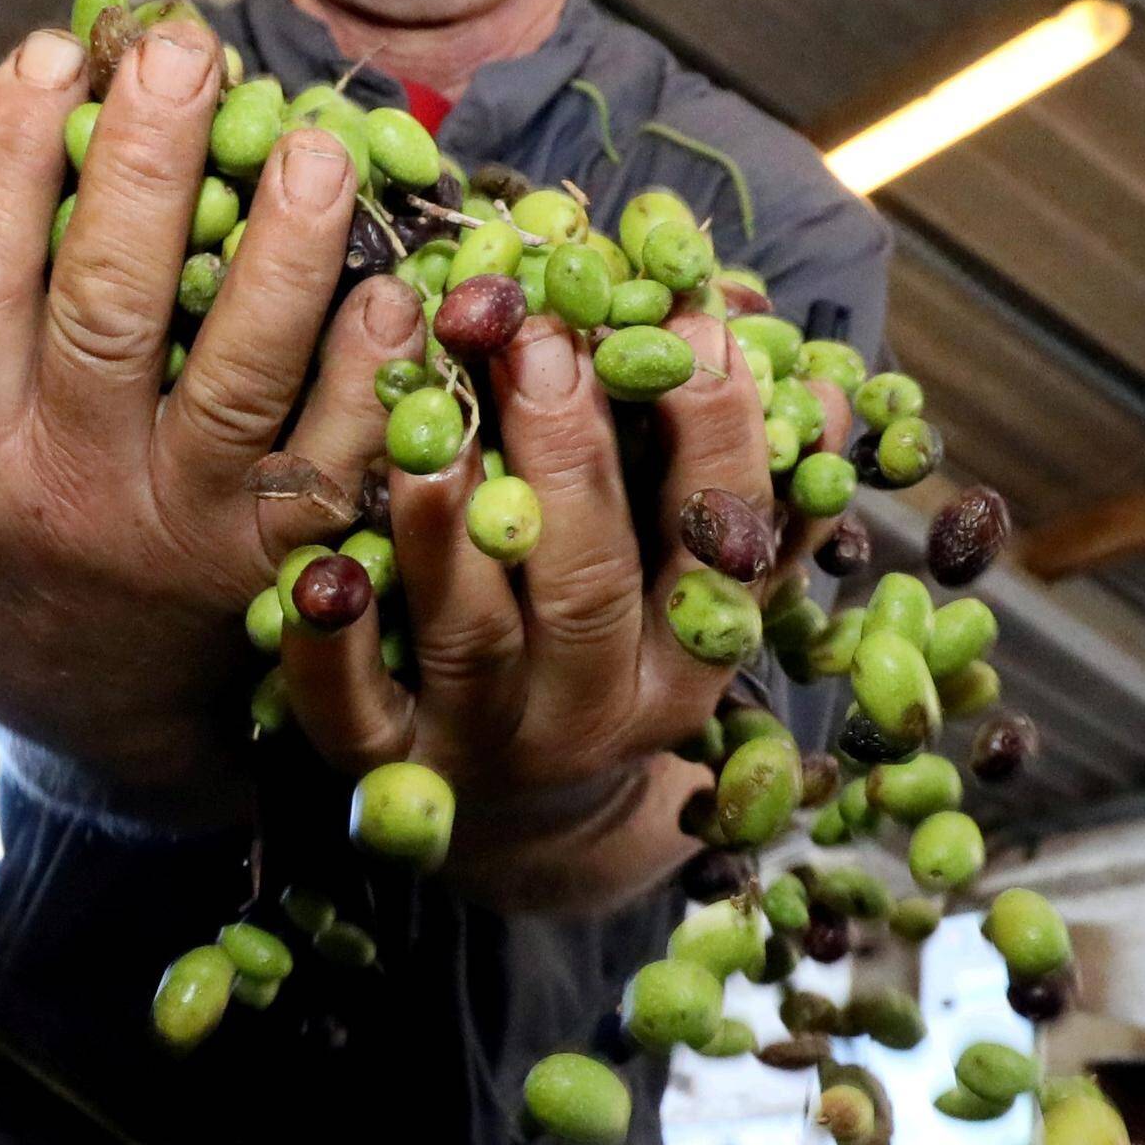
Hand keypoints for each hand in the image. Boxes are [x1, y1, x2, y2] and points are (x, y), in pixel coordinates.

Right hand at [0, 14, 393, 813]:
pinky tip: (392, 293)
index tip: (48, 51)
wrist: (92, 719)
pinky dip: (369, 377)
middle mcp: (72, 483)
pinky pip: (334, 460)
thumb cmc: (14, 527)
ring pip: (235, 381)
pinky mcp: (280, 565)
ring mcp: (183, 528)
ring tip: (315, 148)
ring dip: (281, 256)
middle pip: (104, 311)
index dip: (6, 159)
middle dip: (143, 168)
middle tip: (183, 52)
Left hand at [273, 299, 787, 916]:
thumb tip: (824, 392)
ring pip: (473, 635)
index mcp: (688, 657)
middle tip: (539, 340)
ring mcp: (482, 741)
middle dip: (570, 455)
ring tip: (428, 424)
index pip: (718, 542)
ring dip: (450, 528)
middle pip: (590, 585)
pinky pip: (348, 705)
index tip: (694, 323)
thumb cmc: (611, 644)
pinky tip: (321, 570)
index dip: (713, 434)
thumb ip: (744, 491)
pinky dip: (330, 642)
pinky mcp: (379, 764)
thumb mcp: (688, 581)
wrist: (515, 821)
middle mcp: (594, 711)